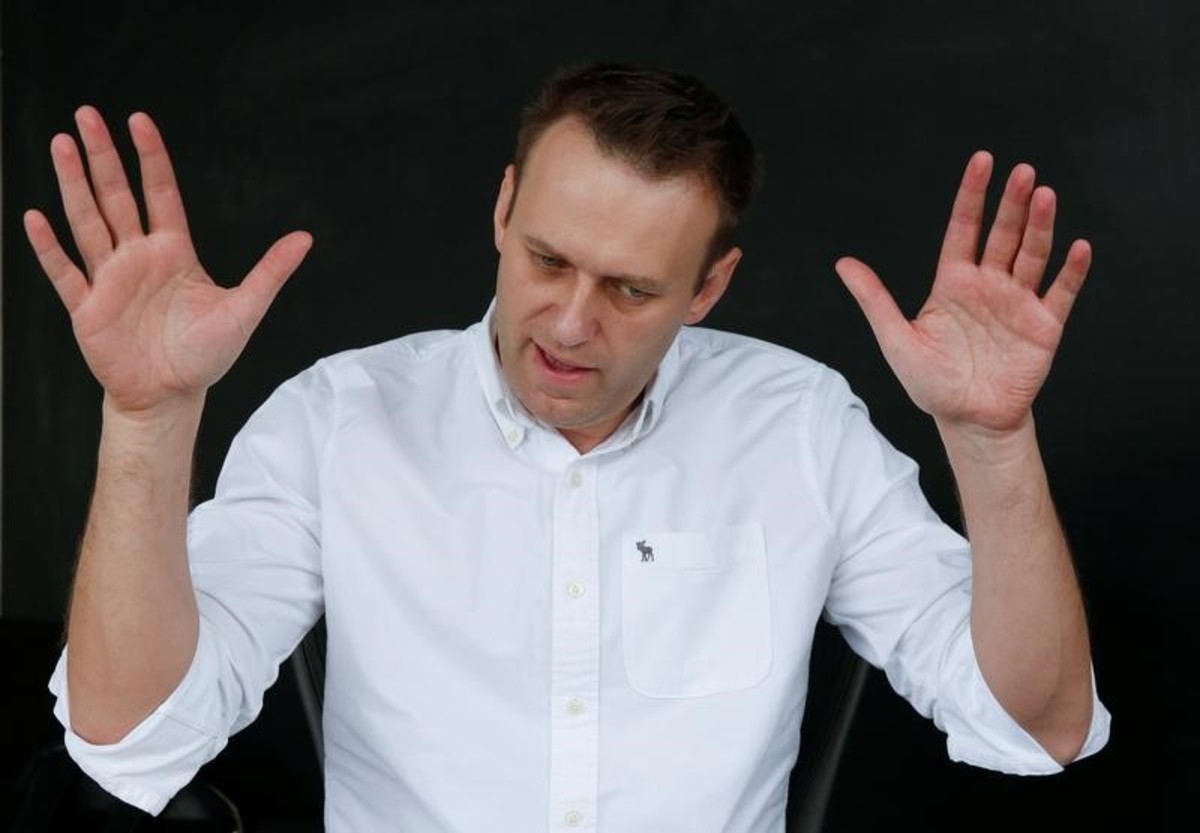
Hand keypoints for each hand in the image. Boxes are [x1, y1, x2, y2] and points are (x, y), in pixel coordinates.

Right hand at [23, 106, 311, 416]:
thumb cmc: (206, 354)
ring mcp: (108, 279)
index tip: (139, 120)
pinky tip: (36, 217)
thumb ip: (270, 272)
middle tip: (87, 114)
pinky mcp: (86, 308)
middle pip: (117, 196)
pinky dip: (50, 247)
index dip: (150, 157)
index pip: (160, 193)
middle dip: (103, 156)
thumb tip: (306, 238)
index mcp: (174, 252)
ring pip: (87, 222)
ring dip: (73, 184)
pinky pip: (64, 272)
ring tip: (61, 144)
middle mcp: (138, 257)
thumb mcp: (245, 310)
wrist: (171, 396)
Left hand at [835, 151, 1090, 434]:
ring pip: (1032, 255)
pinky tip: (1078, 247)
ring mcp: (1018, 303)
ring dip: (1040, 226)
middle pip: (1002, 235)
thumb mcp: (896, 339)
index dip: (972, 196)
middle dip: (1011, 204)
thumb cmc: (931, 382)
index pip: (964, 229)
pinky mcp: (1044, 326)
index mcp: (953, 283)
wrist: (968, 421)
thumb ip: (874, 299)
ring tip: (1044, 195)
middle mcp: (988, 285)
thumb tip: (842, 263)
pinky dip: (1071, 271)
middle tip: (1022, 172)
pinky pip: (1061, 293)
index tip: (983, 161)